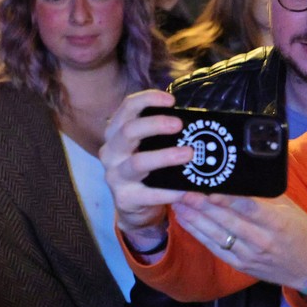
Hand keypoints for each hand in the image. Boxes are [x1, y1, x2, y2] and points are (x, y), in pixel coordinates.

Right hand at [101, 90, 190, 247]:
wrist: (135, 207)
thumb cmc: (147, 168)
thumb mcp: (148, 146)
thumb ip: (162, 132)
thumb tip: (195, 118)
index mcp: (116, 133)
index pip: (127, 108)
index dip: (147, 99)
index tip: (171, 100)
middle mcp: (111, 152)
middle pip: (128, 131)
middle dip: (155, 124)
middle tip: (179, 125)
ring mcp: (115, 176)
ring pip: (138, 162)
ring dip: (165, 156)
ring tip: (188, 154)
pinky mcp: (125, 198)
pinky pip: (148, 194)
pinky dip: (169, 192)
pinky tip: (185, 189)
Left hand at [172, 192, 306, 291]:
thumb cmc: (300, 231)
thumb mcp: (289, 208)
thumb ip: (264, 194)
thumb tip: (239, 174)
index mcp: (278, 223)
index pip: (249, 208)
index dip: (227, 199)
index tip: (209, 187)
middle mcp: (262, 240)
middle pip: (227, 220)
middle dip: (202, 205)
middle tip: (181, 190)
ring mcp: (249, 254)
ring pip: (217, 235)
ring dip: (195, 218)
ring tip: (177, 202)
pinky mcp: (240, 265)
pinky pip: (215, 247)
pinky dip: (198, 233)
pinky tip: (185, 220)